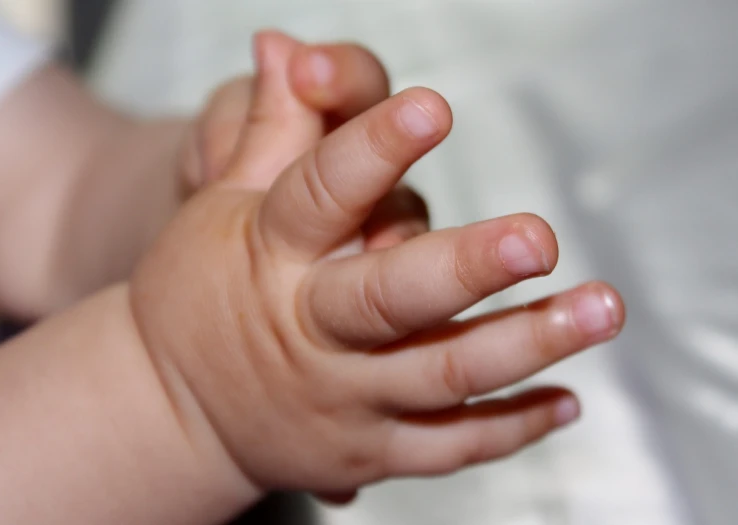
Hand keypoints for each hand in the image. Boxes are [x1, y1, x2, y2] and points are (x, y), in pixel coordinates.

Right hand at [131, 68, 623, 501]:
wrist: (169, 409)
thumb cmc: (199, 295)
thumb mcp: (221, 205)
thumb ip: (271, 130)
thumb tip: (282, 45)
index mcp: (269, 256)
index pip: (321, 194)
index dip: (373, 149)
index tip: (430, 108)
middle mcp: (309, 331)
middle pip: (392, 298)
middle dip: (467, 267)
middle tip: (539, 238)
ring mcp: (343, 399)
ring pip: (441, 375)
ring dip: (526, 344)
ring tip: (598, 310)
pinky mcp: (367, 452)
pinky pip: (447, 447)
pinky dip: (510, 428)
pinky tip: (565, 400)